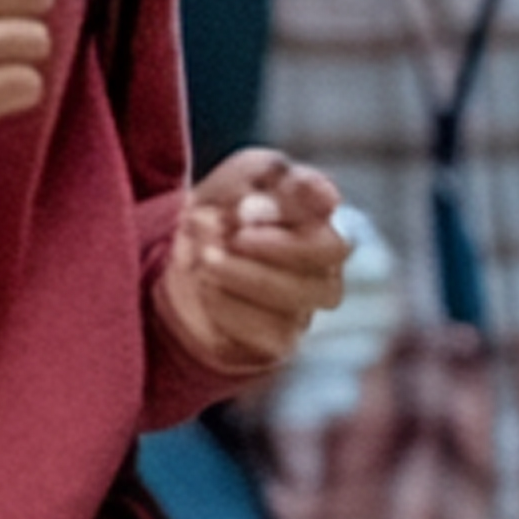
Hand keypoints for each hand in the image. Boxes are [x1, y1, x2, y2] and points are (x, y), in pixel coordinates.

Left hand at [162, 151, 352, 378]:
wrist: (189, 269)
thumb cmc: (221, 213)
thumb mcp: (232, 180)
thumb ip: (257, 179)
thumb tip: (265, 206)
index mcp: (315, 207)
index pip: (322, 197)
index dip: (292, 199)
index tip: (245, 204)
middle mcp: (325, 257)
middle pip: (329, 249)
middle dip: (275, 243)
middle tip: (231, 237)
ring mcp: (309, 300)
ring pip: (298, 293)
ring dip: (244, 274)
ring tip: (205, 261)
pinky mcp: (283, 339)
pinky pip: (269, 330)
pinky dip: (230, 306)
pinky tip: (206, 289)